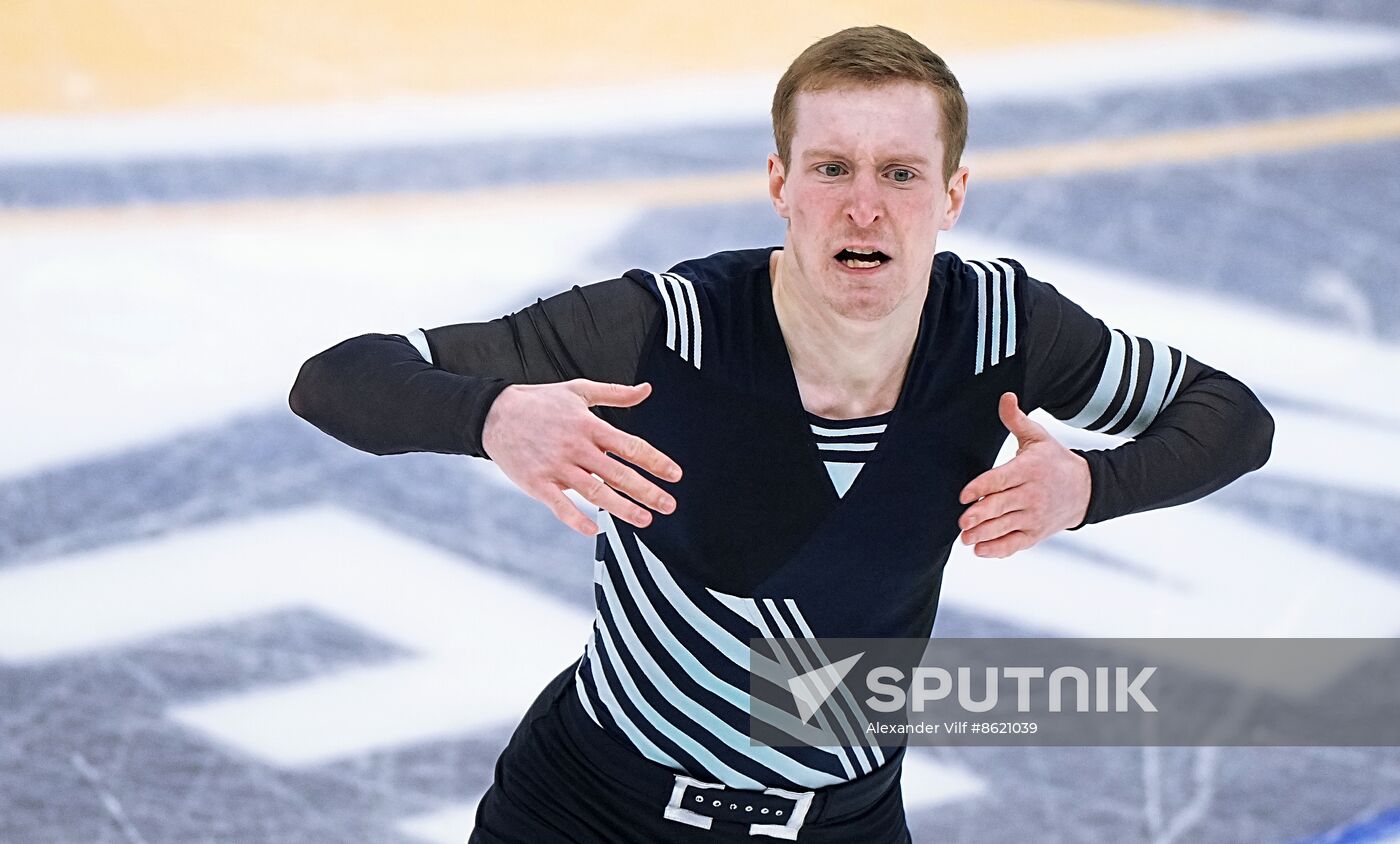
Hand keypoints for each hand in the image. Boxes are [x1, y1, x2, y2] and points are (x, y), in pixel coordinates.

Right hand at [481, 379, 682, 536]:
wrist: (494, 413)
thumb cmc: (540, 402)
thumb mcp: (579, 391)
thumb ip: (615, 393)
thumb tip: (646, 389)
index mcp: (589, 425)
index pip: (630, 445)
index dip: (655, 461)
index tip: (675, 475)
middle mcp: (576, 447)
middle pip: (618, 473)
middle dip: (647, 491)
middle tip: (669, 505)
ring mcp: (556, 467)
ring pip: (595, 492)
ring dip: (622, 508)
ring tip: (645, 520)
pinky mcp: (537, 483)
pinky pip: (559, 505)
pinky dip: (575, 518)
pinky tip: (593, 531)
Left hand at [957, 392, 1090, 557]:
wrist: (1087, 489)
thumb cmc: (1054, 461)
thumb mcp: (1038, 437)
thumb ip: (1016, 420)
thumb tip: (1005, 397)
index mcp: (1028, 469)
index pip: (1001, 479)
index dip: (981, 487)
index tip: (964, 495)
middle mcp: (1031, 494)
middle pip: (1002, 506)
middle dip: (981, 515)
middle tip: (962, 522)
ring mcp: (1035, 516)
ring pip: (1006, 527)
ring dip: (985, 535)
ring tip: (966, 538)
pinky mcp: (1036, 533)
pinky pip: (1016, 544)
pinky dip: (998, 549)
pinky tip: (980, 550)